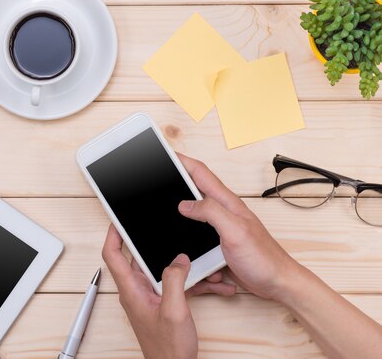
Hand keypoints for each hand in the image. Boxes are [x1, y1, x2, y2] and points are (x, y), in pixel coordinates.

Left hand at [102, 225, 235, 358]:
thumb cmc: (168, 349)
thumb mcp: (174, 310)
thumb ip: (175, 280)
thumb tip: (179, 258)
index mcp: (132, 290)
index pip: (112, 255)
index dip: (113, 234)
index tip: (119, 219)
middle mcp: (137, 290)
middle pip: (139, 257)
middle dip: (155, 243)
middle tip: (163, 227)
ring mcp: (150, 296)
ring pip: (163, 269)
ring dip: (183, 265)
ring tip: (202, 260)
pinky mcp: (163, 302)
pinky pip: (176, 283)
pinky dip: (192, 281)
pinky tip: (212, 282)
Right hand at [176, 154, 301, 300]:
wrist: (277, 283)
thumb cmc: (264, 259)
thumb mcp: (235, 231)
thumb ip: (210, 212)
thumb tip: (185, 204)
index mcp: (226, 203)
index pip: (200, 173)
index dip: (182, 161)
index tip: (166, 154)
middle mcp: (222, 212)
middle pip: (194, 188)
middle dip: (177, 179)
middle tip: (160, 173)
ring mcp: (220, 227)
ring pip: (193, 212)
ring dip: (180, 208)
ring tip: (167, 197)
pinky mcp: (218, 244)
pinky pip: (197, 234)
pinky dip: (187, 234)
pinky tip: (182, 233)